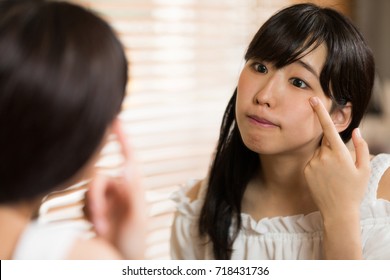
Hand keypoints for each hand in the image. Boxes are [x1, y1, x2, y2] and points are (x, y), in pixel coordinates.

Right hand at [85, 119, 146, 258]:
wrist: (121, 259)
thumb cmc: (135, 242)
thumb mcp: (137, 217)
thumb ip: (134, 192)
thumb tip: (128, 166)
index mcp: (135, 187)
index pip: (129, 157)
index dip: (122, 138)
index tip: (115, 118)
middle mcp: (121, 188)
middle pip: (99, 177)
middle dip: (95, 198)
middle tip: (100, 223)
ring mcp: (108, 197)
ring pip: (89, 190)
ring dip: (92, 210)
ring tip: (102, 229)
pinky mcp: (97, 206)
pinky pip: (83, 201)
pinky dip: (88, 215)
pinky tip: (98, 228)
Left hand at [304, 97, 369, 218]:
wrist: (337, 212)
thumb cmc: (354, 190)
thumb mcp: (364, 169)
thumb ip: (361, 147)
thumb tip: (356, 131)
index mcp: (339, 154)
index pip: (328, 128)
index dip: (320, 112)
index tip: (312, 100)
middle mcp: (323, 156)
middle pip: (326, 142)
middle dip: (333, 148)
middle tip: (340, 166)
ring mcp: (312, 163)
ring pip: (319, 152)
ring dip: (326, 158)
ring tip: (333, 175)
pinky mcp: (305, 170)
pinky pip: (312, 161)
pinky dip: (318, 165)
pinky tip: (325, 178)